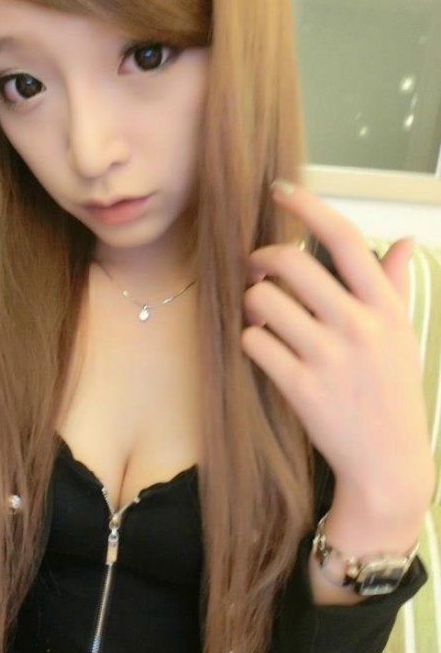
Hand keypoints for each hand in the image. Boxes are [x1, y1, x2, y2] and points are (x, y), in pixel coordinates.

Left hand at [241, 180, 435, 521]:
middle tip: (256, 270)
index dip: (307, 205)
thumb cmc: (392, 393)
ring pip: (262, 300)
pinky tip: (260, 347)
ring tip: (260, 314)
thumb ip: (395, 287)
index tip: (280, 190)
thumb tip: (404, 241)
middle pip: (289, 263)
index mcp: (385, 307)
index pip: (344, 239)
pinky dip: (248, 339)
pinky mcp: (300, 387)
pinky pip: (253, 341)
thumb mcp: (403, 337)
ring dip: (251, 303)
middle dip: (261, 259)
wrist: (387, 463)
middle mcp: (358, 325)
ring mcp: (328, 357)